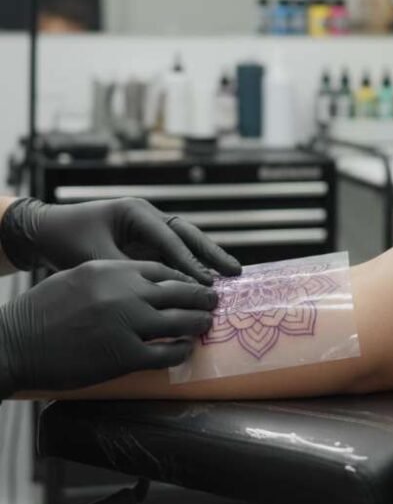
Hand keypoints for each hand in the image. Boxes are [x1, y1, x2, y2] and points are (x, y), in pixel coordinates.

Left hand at [0, 197, 240, 283]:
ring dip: (205, 260)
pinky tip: (204, 283)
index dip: (189, 262)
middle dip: (211, 253)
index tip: (206, 283)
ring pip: (184, 243)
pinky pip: (172, 254)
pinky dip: (189, 267)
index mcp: (136, 211)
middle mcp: (146, 216)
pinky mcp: (144, 242)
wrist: (46, 232)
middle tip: (235, 272)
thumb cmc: (66, 240)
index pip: (169, 238)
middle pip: (187, 234)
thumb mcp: (94, 256)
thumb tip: (157, 292)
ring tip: (230, 276)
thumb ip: (126, 271)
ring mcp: (147, 228)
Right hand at [0, 259, 216, 396]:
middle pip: (176, 291)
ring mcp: (126, 324)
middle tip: (213, 301)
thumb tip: (136, 283)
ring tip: (207, 323)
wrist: (17, 343)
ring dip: (197, 322)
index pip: (160, 269)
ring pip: (178, 321)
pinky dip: (180, 350)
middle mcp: (122, 292)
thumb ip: (108, 276)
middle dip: (199, 296)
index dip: (181, 277)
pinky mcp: (124, 355)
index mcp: (110, 269)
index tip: (194, 282)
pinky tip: (186, 349)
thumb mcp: (75, 278)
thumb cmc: (41, 312)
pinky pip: (165, 352)